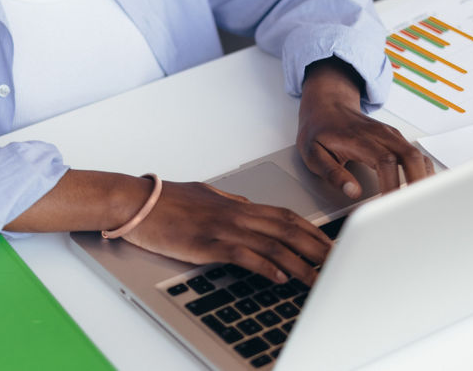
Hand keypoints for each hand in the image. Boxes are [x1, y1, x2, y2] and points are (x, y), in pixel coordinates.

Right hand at [122, 180, 331, 284]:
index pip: (284, 215)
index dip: (311, 230)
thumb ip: (227, 200)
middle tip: (338, 262)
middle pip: (287, 229)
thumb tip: (246, 205)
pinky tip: (279, 277)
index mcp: (234, 204)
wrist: (133, 201)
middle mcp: (233, 213)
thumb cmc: (162, 200)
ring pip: (272, 244)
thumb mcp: (202, 194)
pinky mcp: (206, 244)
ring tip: (318, 279)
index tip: (330, 243)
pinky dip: (265, 266)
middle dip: (317, 247)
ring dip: (300, 263)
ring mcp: (221, 228)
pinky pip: (243, 254)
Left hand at [297, 61, 434, 197]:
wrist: (325, 107)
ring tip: (421, 203)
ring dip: (424, 179)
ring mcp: (391, 135)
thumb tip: (352, 191)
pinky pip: (417, 155)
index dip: (392, 185)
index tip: (390, 204)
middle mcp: (380, 134)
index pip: (384, 161)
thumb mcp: (312, 153)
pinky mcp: (396, 139)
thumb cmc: (318, 131)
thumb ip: (332, 173)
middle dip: (417, 183)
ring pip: (418, 155)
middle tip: (415, 208)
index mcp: (359, 138)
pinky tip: (420, 188)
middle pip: (410, 156)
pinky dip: (423, 172)